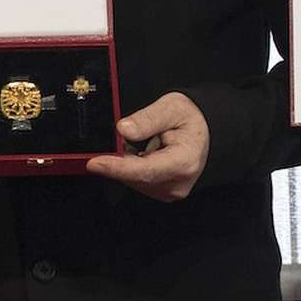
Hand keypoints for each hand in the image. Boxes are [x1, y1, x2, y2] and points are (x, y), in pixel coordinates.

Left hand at [92, 91, 206, 200]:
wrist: (206, 132)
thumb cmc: (191, 120)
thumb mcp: (172, 108)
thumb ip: (147, 119)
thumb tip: (124, 130)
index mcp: (184, 162)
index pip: (144, 170)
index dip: (116, 167)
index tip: (94, 163)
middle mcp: (178, 183)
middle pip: (135, 177)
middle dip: (119, 160)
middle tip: (118, 139)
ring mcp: (171, 191)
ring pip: (134, 181)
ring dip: (127, 163)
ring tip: (141, 142)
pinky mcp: (164, 192)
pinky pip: (138, 181)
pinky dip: (132, 167)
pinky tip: (141, 152)